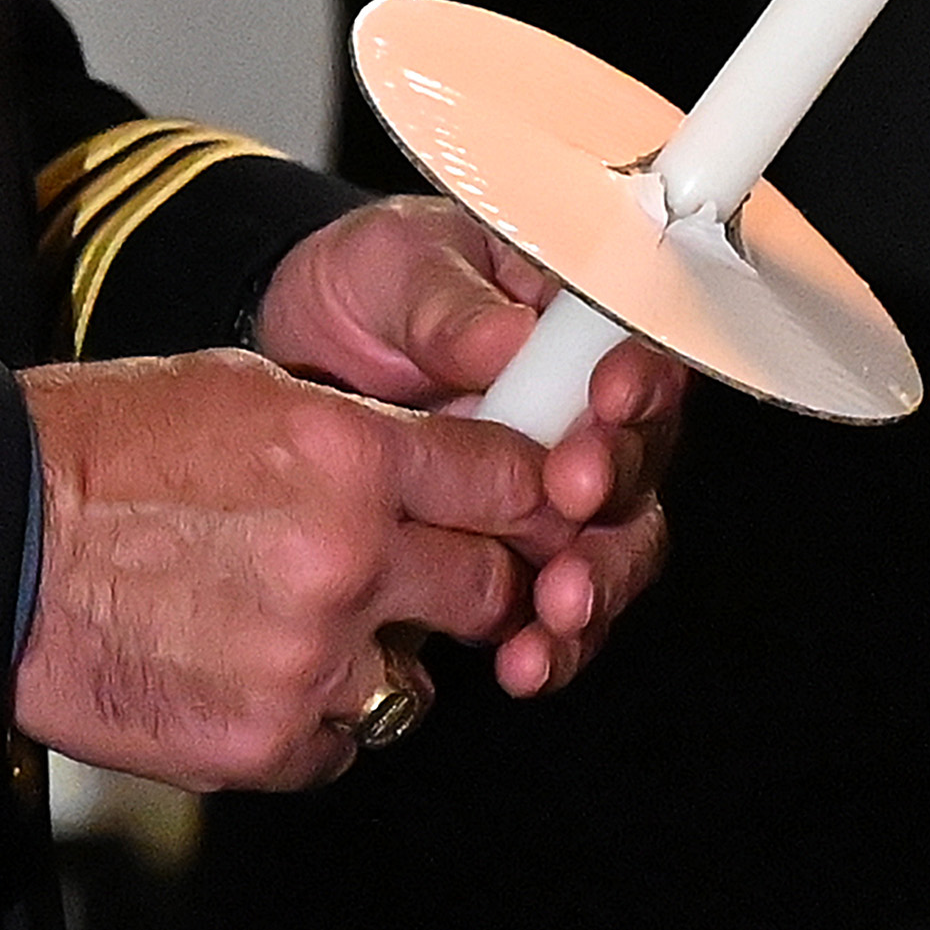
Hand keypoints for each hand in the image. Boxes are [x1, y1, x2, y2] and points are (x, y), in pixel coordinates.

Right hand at [13, 349, 567, 789]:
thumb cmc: (106, 452)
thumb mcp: (255, 392)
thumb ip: (365, 436)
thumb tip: (442, 464)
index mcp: (353, 456)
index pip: (511, 483)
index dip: (530, 500)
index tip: (530, 512)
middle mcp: (347, 557)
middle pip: (492, 588)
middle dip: (479, 586)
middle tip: (443, 582)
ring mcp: (308, 656)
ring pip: (420, 681)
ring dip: (388, 661)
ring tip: (319, 631)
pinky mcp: (261, 737)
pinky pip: (344, 745)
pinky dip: (319, 724)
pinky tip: (265, 679)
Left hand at [254, 196, 687, 694]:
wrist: (289, 353)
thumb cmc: (370, 282)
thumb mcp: (400, 265)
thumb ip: (452, 308)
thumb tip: (508, 342)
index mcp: (579, 332)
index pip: (639, 359)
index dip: (638, 386)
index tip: (607, 401)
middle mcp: (584, 418)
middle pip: (641, 468)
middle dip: (615, 495)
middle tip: (572, 503)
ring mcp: (551, 494)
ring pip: (610, 551)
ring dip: (593, 585)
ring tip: (555, 611)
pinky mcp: (506, 557)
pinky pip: (547, 609)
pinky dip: (546, 643)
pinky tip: (523, 663)